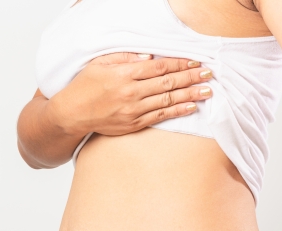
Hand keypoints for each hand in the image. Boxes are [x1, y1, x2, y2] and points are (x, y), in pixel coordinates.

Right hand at [48, 52, 213, 136]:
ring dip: (190, 95)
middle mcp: (131, 92)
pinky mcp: (133, 123)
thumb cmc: (85, 87)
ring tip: (207, 90)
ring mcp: (133, 110)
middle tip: (209, 74)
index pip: (159, 67)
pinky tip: (191, 107)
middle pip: (168, 83)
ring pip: (168, 100)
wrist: (73, 114)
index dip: (179, 64)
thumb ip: (124, 58)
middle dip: (191, 78)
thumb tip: (149, 56)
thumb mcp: (100, 64)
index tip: (195, 62)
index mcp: (124, 74)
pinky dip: (177, 111)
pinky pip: (160, 116)